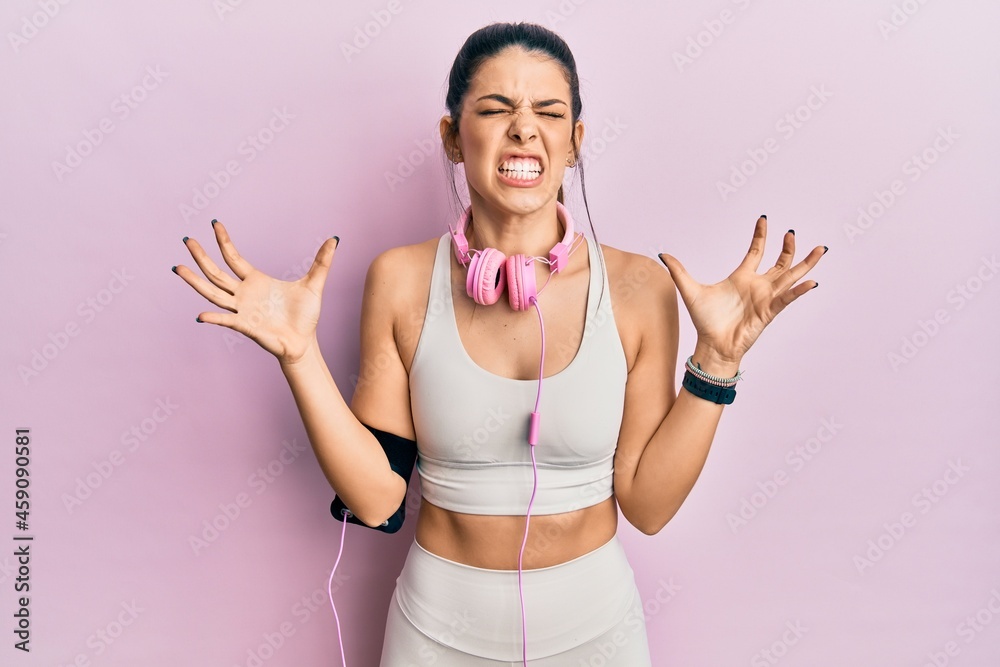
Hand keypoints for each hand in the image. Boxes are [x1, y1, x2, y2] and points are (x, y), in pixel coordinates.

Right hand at [173, 220, 338, 364]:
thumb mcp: (314, 284)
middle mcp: (244, 294)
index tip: (215, 224)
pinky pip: (226, 321)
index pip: (234, 258)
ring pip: (213, 292)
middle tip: (186, 240)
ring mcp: (241, 310)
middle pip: (216, 272)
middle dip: (201, 257)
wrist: (304, 341)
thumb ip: (322, 262)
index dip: (224, 241)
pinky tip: (201, 315)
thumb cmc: (305, 316)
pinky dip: (214, 318)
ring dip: (195, 281)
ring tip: (178, 267)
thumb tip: (334, 240)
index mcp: (256, 281)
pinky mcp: (245, 326)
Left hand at [658, 215, 825, 363]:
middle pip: (780, 263)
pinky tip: (811, 282)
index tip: (764, 219)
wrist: (712, 345)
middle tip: (791, 233)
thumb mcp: (690, 290)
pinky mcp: (769, 312)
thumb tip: (663, 254)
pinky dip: (799, 291)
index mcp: (741, 277)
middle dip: (788, 248)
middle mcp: (757, 286)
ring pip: (791, 277)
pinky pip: (788, 299)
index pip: (756, 251)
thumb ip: (679, 271)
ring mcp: (766, 298)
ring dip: (805, 264)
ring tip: (821, 249)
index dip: (761, 235)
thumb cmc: (705, 321)